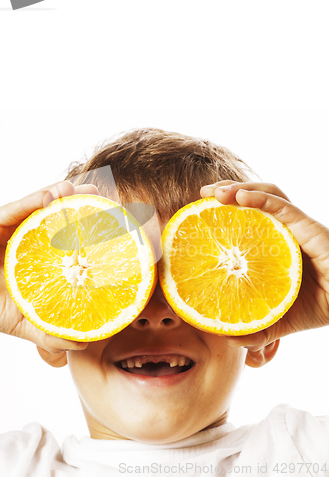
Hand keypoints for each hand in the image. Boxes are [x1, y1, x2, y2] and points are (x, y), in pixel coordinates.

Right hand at [0, 181, 98, 354]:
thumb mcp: (25, 320)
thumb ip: (50, 331)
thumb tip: (81, 342)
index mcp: (42, 257)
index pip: (71, 240)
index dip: (94, 231)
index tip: (117, 225)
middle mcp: (30, 239)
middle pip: (61, 217)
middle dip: (85, 206)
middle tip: (108, 202)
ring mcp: (14, 227)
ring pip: (43, 205)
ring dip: (67, 195)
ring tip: (88, 190)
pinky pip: (18, 208)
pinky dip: (38, 199)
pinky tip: (58, 193)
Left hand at [200, 181, 328, 351]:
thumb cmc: (320, 308)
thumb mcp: (277, 319)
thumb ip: (253, 327)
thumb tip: (224, 336)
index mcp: (277, 245)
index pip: (250, 217)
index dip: (227, 208)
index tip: (201, 207)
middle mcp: (288, 231)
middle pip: (256, 199)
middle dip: (229, 190)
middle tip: (204, 192)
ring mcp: (300, 228)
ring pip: (269, 195)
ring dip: (241, 188)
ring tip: (216, 192)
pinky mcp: (312, 230)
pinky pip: (284, 208)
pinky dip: (261, 199)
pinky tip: (239, 197)